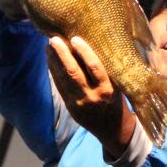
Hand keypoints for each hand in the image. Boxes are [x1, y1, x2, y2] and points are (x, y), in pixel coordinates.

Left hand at [46, 36, 135, 159]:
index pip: (94, 67)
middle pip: (73, 72)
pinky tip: (50, 59)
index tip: (75, 38)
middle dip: (62, 54)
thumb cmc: (116, 98)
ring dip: (54, 61)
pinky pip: (59, 86)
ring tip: (48, 46)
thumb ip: (106, 69)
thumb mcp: (117, 85)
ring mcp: (79, 103)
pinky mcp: (70, 106)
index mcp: (107, 89)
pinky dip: (54, 71)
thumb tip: (91, 42)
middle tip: (54, 38)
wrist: (112, 127)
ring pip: (63, 79)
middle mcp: (92, 96)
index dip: (84, 51)